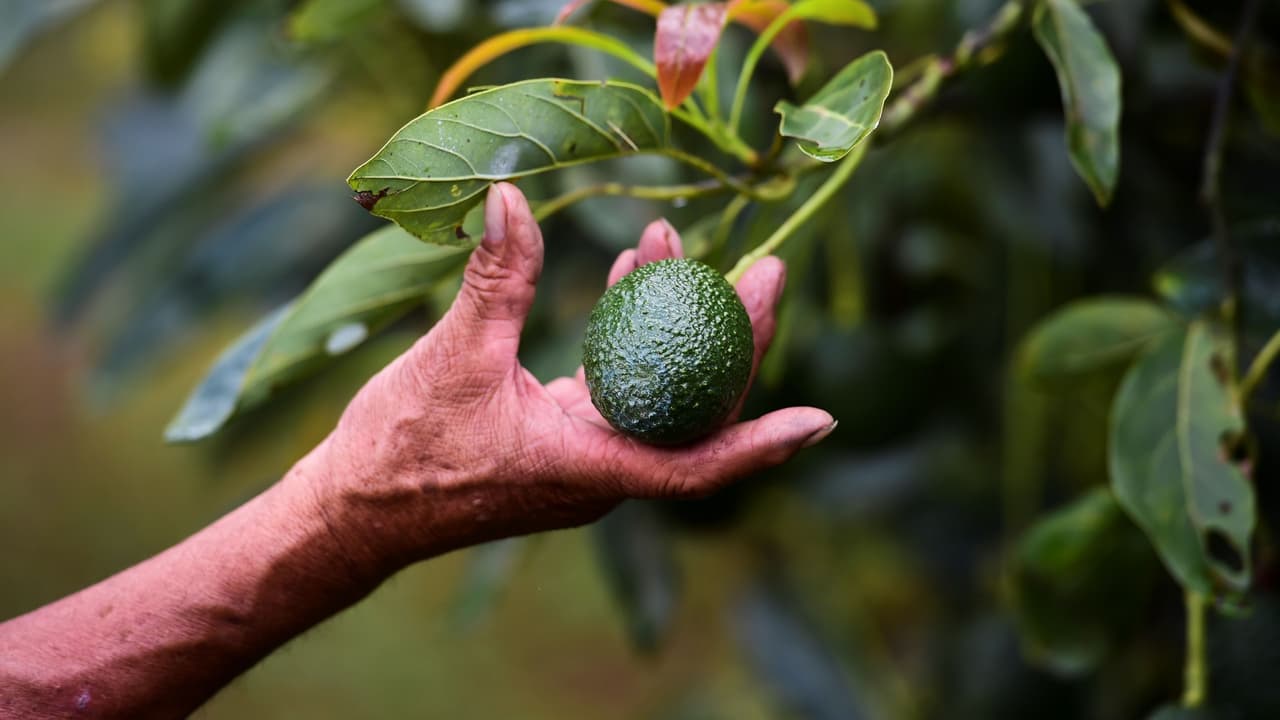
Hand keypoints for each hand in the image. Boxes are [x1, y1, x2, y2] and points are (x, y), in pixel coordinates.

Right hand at [312, 183, 834, 571]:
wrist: (353, 509)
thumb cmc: (401, 451)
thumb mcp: (453, 356)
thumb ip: (494, 279)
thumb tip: (512, 198)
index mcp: (588, 468)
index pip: (698, 465)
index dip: (761, 443)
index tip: (820, 417)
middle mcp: (601, 469)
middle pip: (696, 412)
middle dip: (735, 339)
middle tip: (765, 268)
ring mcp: (585, 455)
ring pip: (660, 392)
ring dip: (676, 323)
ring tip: (678, 245)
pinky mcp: (563, 438)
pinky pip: (620, 385)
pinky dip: (631, 334)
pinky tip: (629, 275)